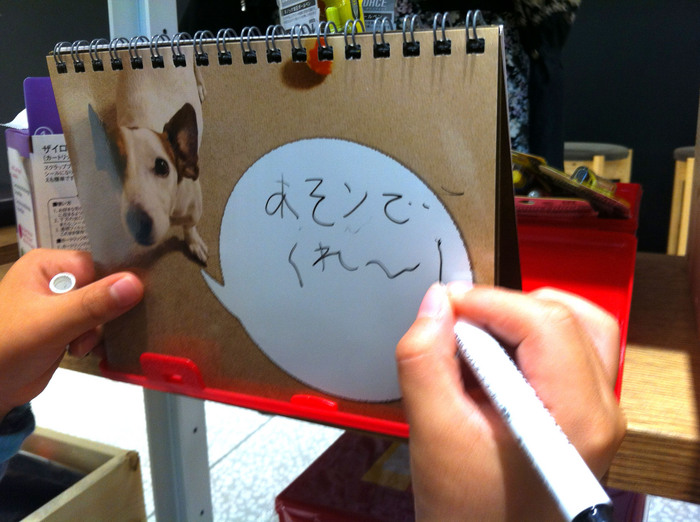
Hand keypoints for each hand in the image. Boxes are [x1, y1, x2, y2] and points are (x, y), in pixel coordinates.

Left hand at [0, 249, 143, 418]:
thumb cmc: (8, 348)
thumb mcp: (52, 323)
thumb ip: (93, 303)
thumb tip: (136, 283)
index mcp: (47, 265)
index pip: (96, 265)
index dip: (111, 285)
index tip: (124, 305)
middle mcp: (56, 280)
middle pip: (103, 287)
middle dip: (104, 313)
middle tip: (92, 332)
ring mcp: (61, 304)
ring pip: (103, 310)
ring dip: (98, 331)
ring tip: (79, 346)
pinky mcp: (67, 327)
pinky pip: (96, 327)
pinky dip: (96, 340)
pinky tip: (85, 351)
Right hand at [396, 283, 625, 520]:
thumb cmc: (466, 508)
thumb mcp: (432, 433)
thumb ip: (425, 361)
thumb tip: (437, 301)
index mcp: (575, 417)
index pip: (546, 323)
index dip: (490, 301)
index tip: (445, 306)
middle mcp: (603, 410)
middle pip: (568, 318)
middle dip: (505, 308)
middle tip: (458, 325)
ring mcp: (601, 412)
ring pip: (577, 328)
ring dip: (522, 320)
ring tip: (476, 341)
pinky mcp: (587, 414)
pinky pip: (570, 351)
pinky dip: (529, 340)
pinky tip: (491, 363)